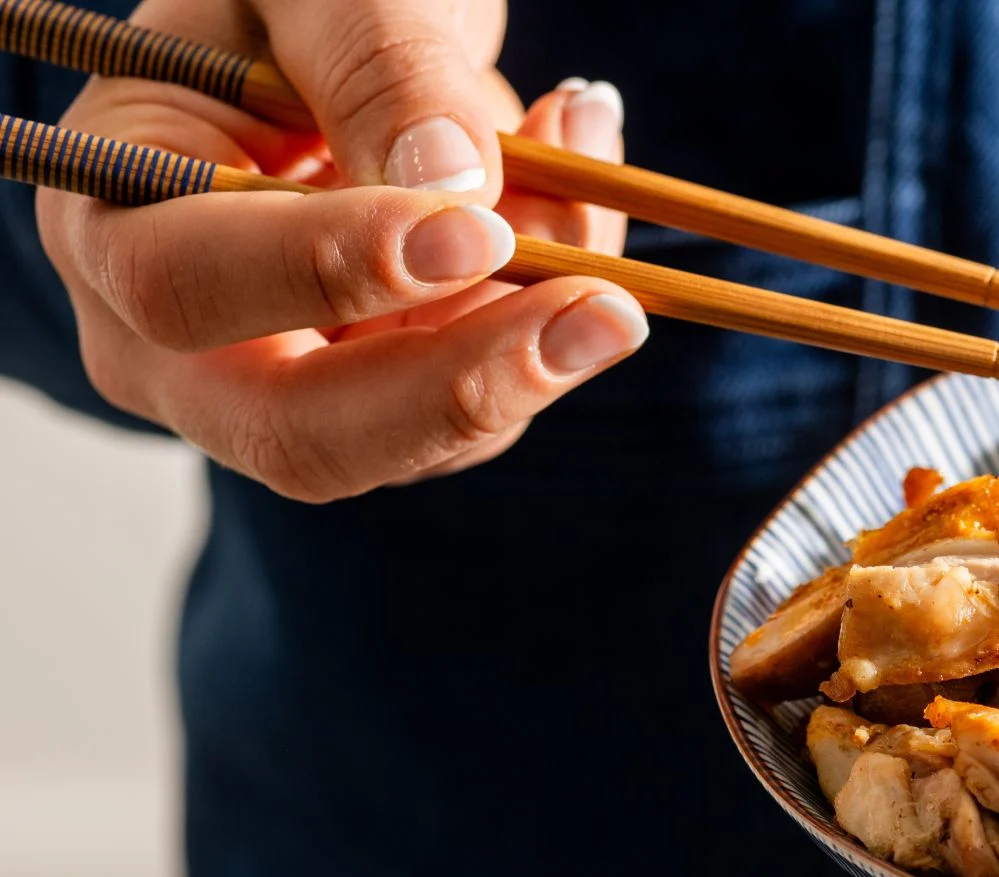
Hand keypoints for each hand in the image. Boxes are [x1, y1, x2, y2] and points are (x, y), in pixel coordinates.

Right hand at [34, 0, 645, 500]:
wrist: (335, 31)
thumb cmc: (298, 0)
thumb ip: (377, 66)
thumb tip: (452, 186)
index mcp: (112, 216)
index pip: (189, 286)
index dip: (333, 270)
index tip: (474, 231)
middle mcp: (175, 343)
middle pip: (304, 433)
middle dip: (467, 381)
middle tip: (609, 314)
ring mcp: (289, 391)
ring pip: (430, 432)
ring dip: (539, 320)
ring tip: (583, 153)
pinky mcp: (393, 405)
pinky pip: (493, 394)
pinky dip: (557, 305)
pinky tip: (578, 188)